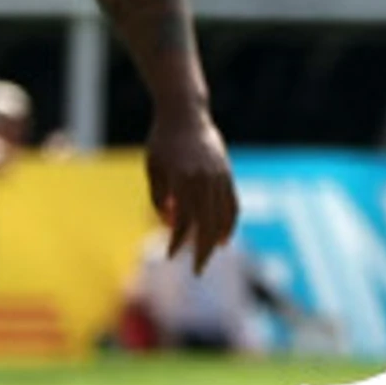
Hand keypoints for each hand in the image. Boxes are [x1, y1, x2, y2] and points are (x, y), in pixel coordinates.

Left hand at [144, 109, 240, 267]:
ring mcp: (219, 176)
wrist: (185, 113)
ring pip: (223, 216)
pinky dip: (230, 222)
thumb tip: (172, 223)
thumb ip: (160, 197)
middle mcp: (205, 180)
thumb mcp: (153, 168)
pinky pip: (232, 204)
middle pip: (207, 224)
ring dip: (216, 239)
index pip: (183, 220)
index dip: (177, 241)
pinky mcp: (227, 174)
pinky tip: (224, 237)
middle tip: (197, 270)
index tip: (170, 256)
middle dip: (201, 250)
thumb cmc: (162, 141)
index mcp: (183, 179)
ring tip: (210, 255)